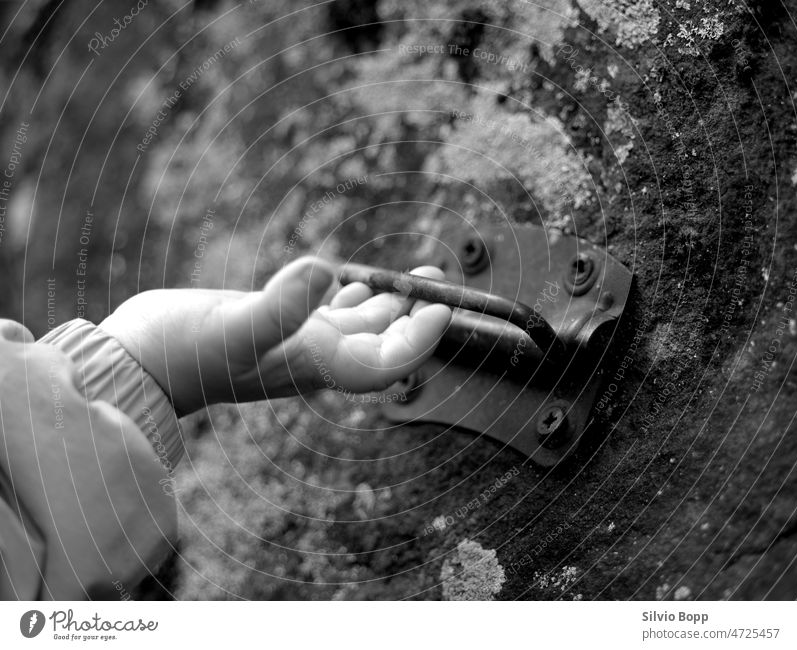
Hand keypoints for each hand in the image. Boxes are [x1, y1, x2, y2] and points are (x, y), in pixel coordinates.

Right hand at [100, 257, 450, 415]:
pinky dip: (353, 292)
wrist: (141, 357)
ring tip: (424, 275)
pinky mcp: (281, 322)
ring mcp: (299, 340)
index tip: (442, 310)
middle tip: (442, 285)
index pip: (383, 365)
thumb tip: (325, 268)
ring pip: (361, 323)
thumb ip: (277, 307)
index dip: (419, 342)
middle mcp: (314, 357)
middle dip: (418, 317)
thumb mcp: (230, 328)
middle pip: (383, 342)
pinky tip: (360, 276)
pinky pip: (330, 308)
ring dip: (394, 302)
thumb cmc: (181, 352)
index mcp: (313, 365)